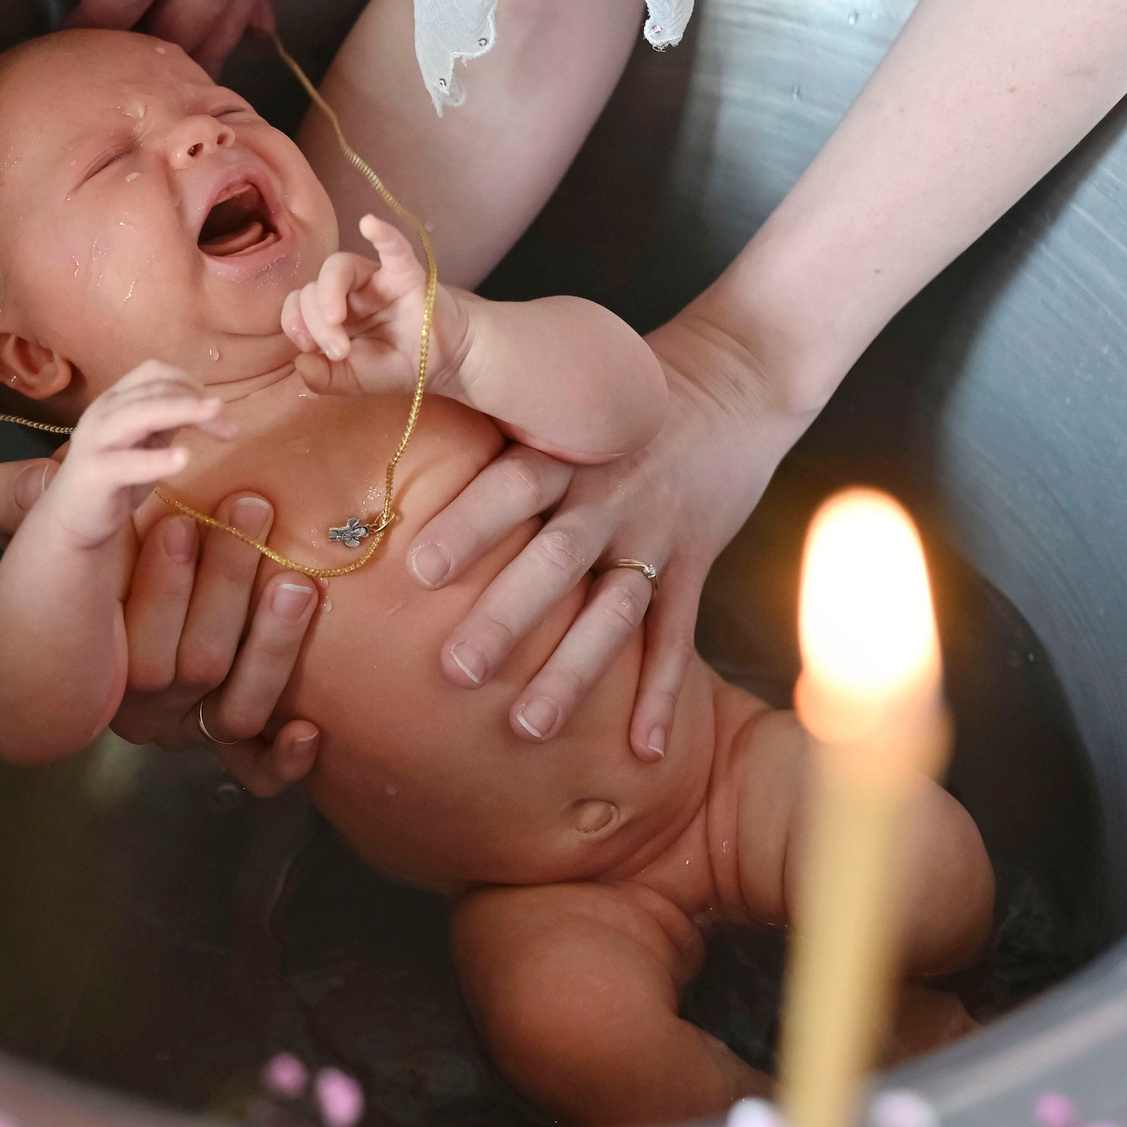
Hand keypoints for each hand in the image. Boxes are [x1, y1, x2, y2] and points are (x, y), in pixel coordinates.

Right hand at [0, 457, 321, 796]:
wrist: (133, 602)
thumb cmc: (99, 550)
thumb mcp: (55, 524)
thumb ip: (26, 499)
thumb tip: (44, 474)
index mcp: (103, 665)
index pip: (135, 645)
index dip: (161, 585)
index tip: (179, 521)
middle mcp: (150, 706)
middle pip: (196, 665)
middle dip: (226, 585)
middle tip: (251, 512)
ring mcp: (197, 728)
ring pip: (237, 709)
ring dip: (270, 646)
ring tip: (294, 582)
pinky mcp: (242, 748)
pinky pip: (259, 774)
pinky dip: (285, 761)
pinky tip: (310, 729)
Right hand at [40, 360, 230, 547]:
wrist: (73, 518)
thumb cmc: (116, 476)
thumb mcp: (147, 441)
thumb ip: (169, 421)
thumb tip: (209, 407)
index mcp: (116, 400)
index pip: (155, 373)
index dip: (190, 383)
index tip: (217, 409)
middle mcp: (103, 411)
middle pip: (153, 390)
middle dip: (194, 401)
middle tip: (227, 422)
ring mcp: (96, 440)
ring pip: (139, 413)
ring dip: (180, 411)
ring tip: (213, 419)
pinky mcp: (93, 472)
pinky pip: (125, 461)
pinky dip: (155, 459)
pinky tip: (182, 459)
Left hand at [281, 214, 459, 398]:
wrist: (444, 364)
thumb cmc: (396, 366)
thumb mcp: (354, 381)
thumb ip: (324, 378)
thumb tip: (301, 362)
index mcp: (330, 314)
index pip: (298, 305)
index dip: (295, 324)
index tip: (310, 351)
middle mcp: (347, 291)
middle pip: (312, 288)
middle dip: (317, 323)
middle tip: (339, 351)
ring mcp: (375, 279)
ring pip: (338, 266)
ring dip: (328, 290)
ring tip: (335, 317)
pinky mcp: (405, 273)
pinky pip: (393, 248)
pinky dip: (382, 234)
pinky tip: (370, 224)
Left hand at [402, 312, 805, 758]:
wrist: (735, 376)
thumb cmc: (619, 391)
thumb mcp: (560, 391)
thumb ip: (497, 424)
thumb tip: (391, 419)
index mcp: (568, 447)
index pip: (512, 484)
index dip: (469, 524)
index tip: (420, 571)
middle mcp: (609, 493)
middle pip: (555, 560)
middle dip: (507, 617)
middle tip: (455, 670)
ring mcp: (655, 532)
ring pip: (613, 612)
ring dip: (571, 673)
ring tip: (527, 728)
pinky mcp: (695, 561)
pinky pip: (678, 634)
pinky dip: (662, 694)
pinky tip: (643, 750)